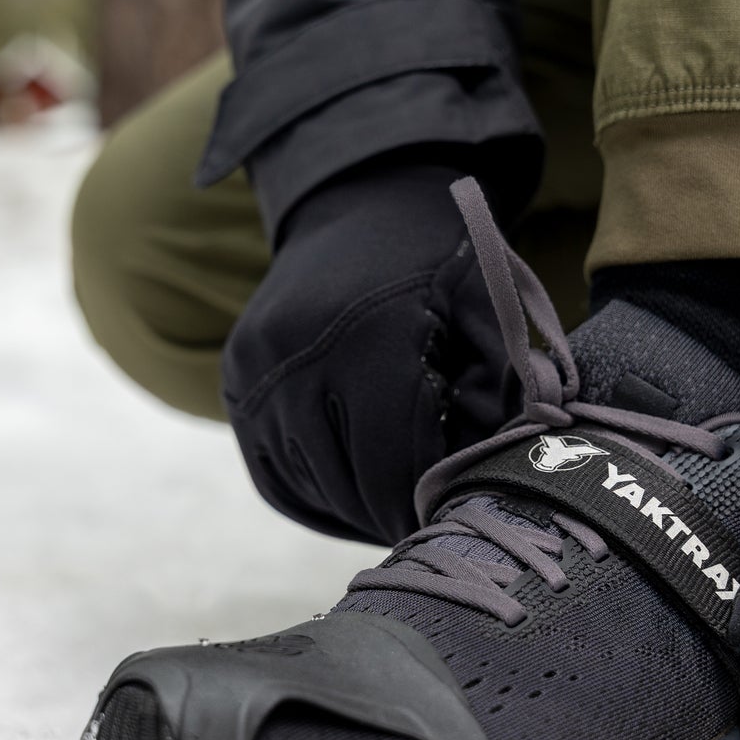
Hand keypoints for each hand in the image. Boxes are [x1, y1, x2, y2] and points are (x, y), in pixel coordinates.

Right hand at [223, 155, 510, 543]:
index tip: (451, 523)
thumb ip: (504, 392)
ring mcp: (253, 369)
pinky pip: (273, 474)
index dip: (421, 507)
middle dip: (392, 515)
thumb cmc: (440, 270)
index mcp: (367, 337)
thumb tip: (506, 480)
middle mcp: (296, 354)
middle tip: (429, 531)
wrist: (361, 208)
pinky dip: (317, 500)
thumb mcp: (487, 314)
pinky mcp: (233, 381)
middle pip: (345, 483)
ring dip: (355, 512)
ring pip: (307, 485)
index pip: (388, 464)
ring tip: (398, 514)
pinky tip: (357, 505)